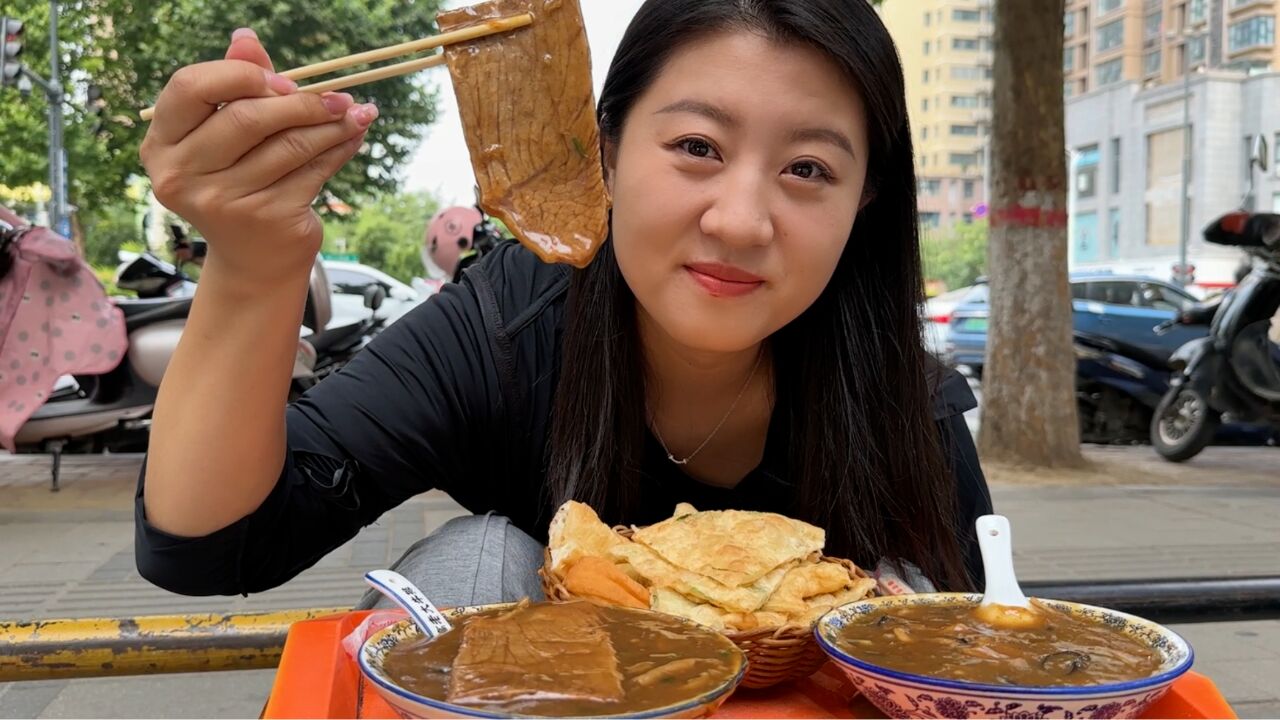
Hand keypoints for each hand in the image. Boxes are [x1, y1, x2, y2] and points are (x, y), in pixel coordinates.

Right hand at [139, 28, 377, 284]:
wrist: (254, 259)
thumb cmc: (238, 181)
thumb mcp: (226, 135)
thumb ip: (234, 85)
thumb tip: (246, 37)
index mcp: (161, 144)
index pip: (190, 88)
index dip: (241, 75)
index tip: (283, 79)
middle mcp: (183, 176)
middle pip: (247, 118)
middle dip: (301, 101)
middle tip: (338, 95)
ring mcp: (223, 202)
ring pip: (289, 145)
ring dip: (331, 124)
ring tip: (356, 112)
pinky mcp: (266, 218)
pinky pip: (313, 171)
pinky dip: (339, 149)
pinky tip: (354, 135)